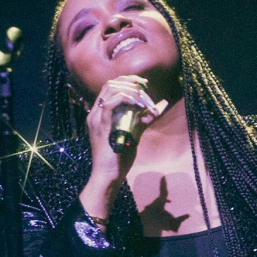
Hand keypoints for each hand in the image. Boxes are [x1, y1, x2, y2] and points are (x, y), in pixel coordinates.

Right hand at [81, 75, 168, 214]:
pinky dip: (126, 99)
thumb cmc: (119, 158)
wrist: (108, 175)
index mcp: (100, 114)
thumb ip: (145, 119)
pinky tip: (137, 104)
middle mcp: (95, 113)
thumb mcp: (134, 134)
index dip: (128, 81)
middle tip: (145, 86)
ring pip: (110, 89)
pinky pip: (111, 103)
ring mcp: (96, 118)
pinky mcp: (101, 125)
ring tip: (143, 96)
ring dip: (129, 89)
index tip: (144, 85)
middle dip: (130, 81)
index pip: (111, 87)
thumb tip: (160, 105)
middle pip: (110, 84)